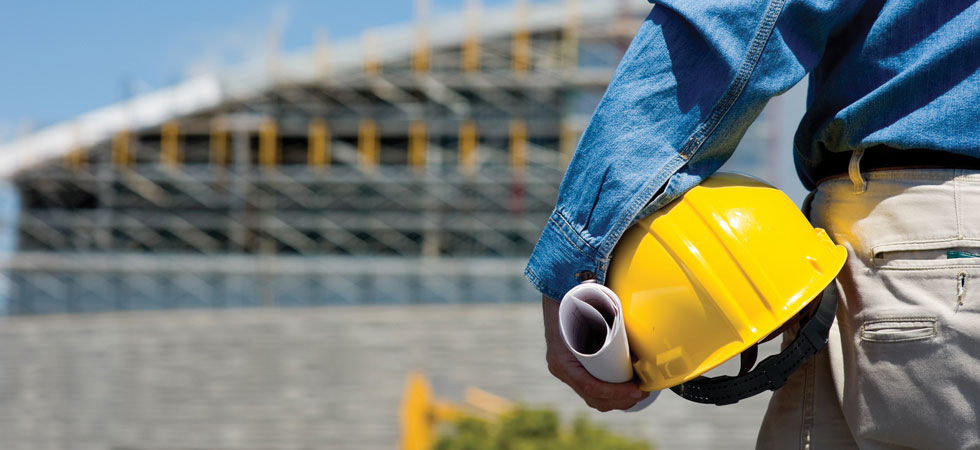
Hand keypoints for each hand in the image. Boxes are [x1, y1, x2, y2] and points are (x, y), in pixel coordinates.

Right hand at [542, 294, 648, 410]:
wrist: (558, 295)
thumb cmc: (576, 301)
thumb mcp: (591, 309)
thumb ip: (610, 315)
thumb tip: (636, 329)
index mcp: (562, 360)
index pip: (590, 387)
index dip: (615, 392)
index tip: (637, 388)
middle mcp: (561, 369)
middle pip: (593, 398)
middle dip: (621, 400)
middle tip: (643, 391)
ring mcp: (565, 371)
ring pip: (592, 398)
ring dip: (617, 400)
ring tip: (638, 392)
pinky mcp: (572, 370)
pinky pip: (590, 390)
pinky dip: (609, 395)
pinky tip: (625, 392)